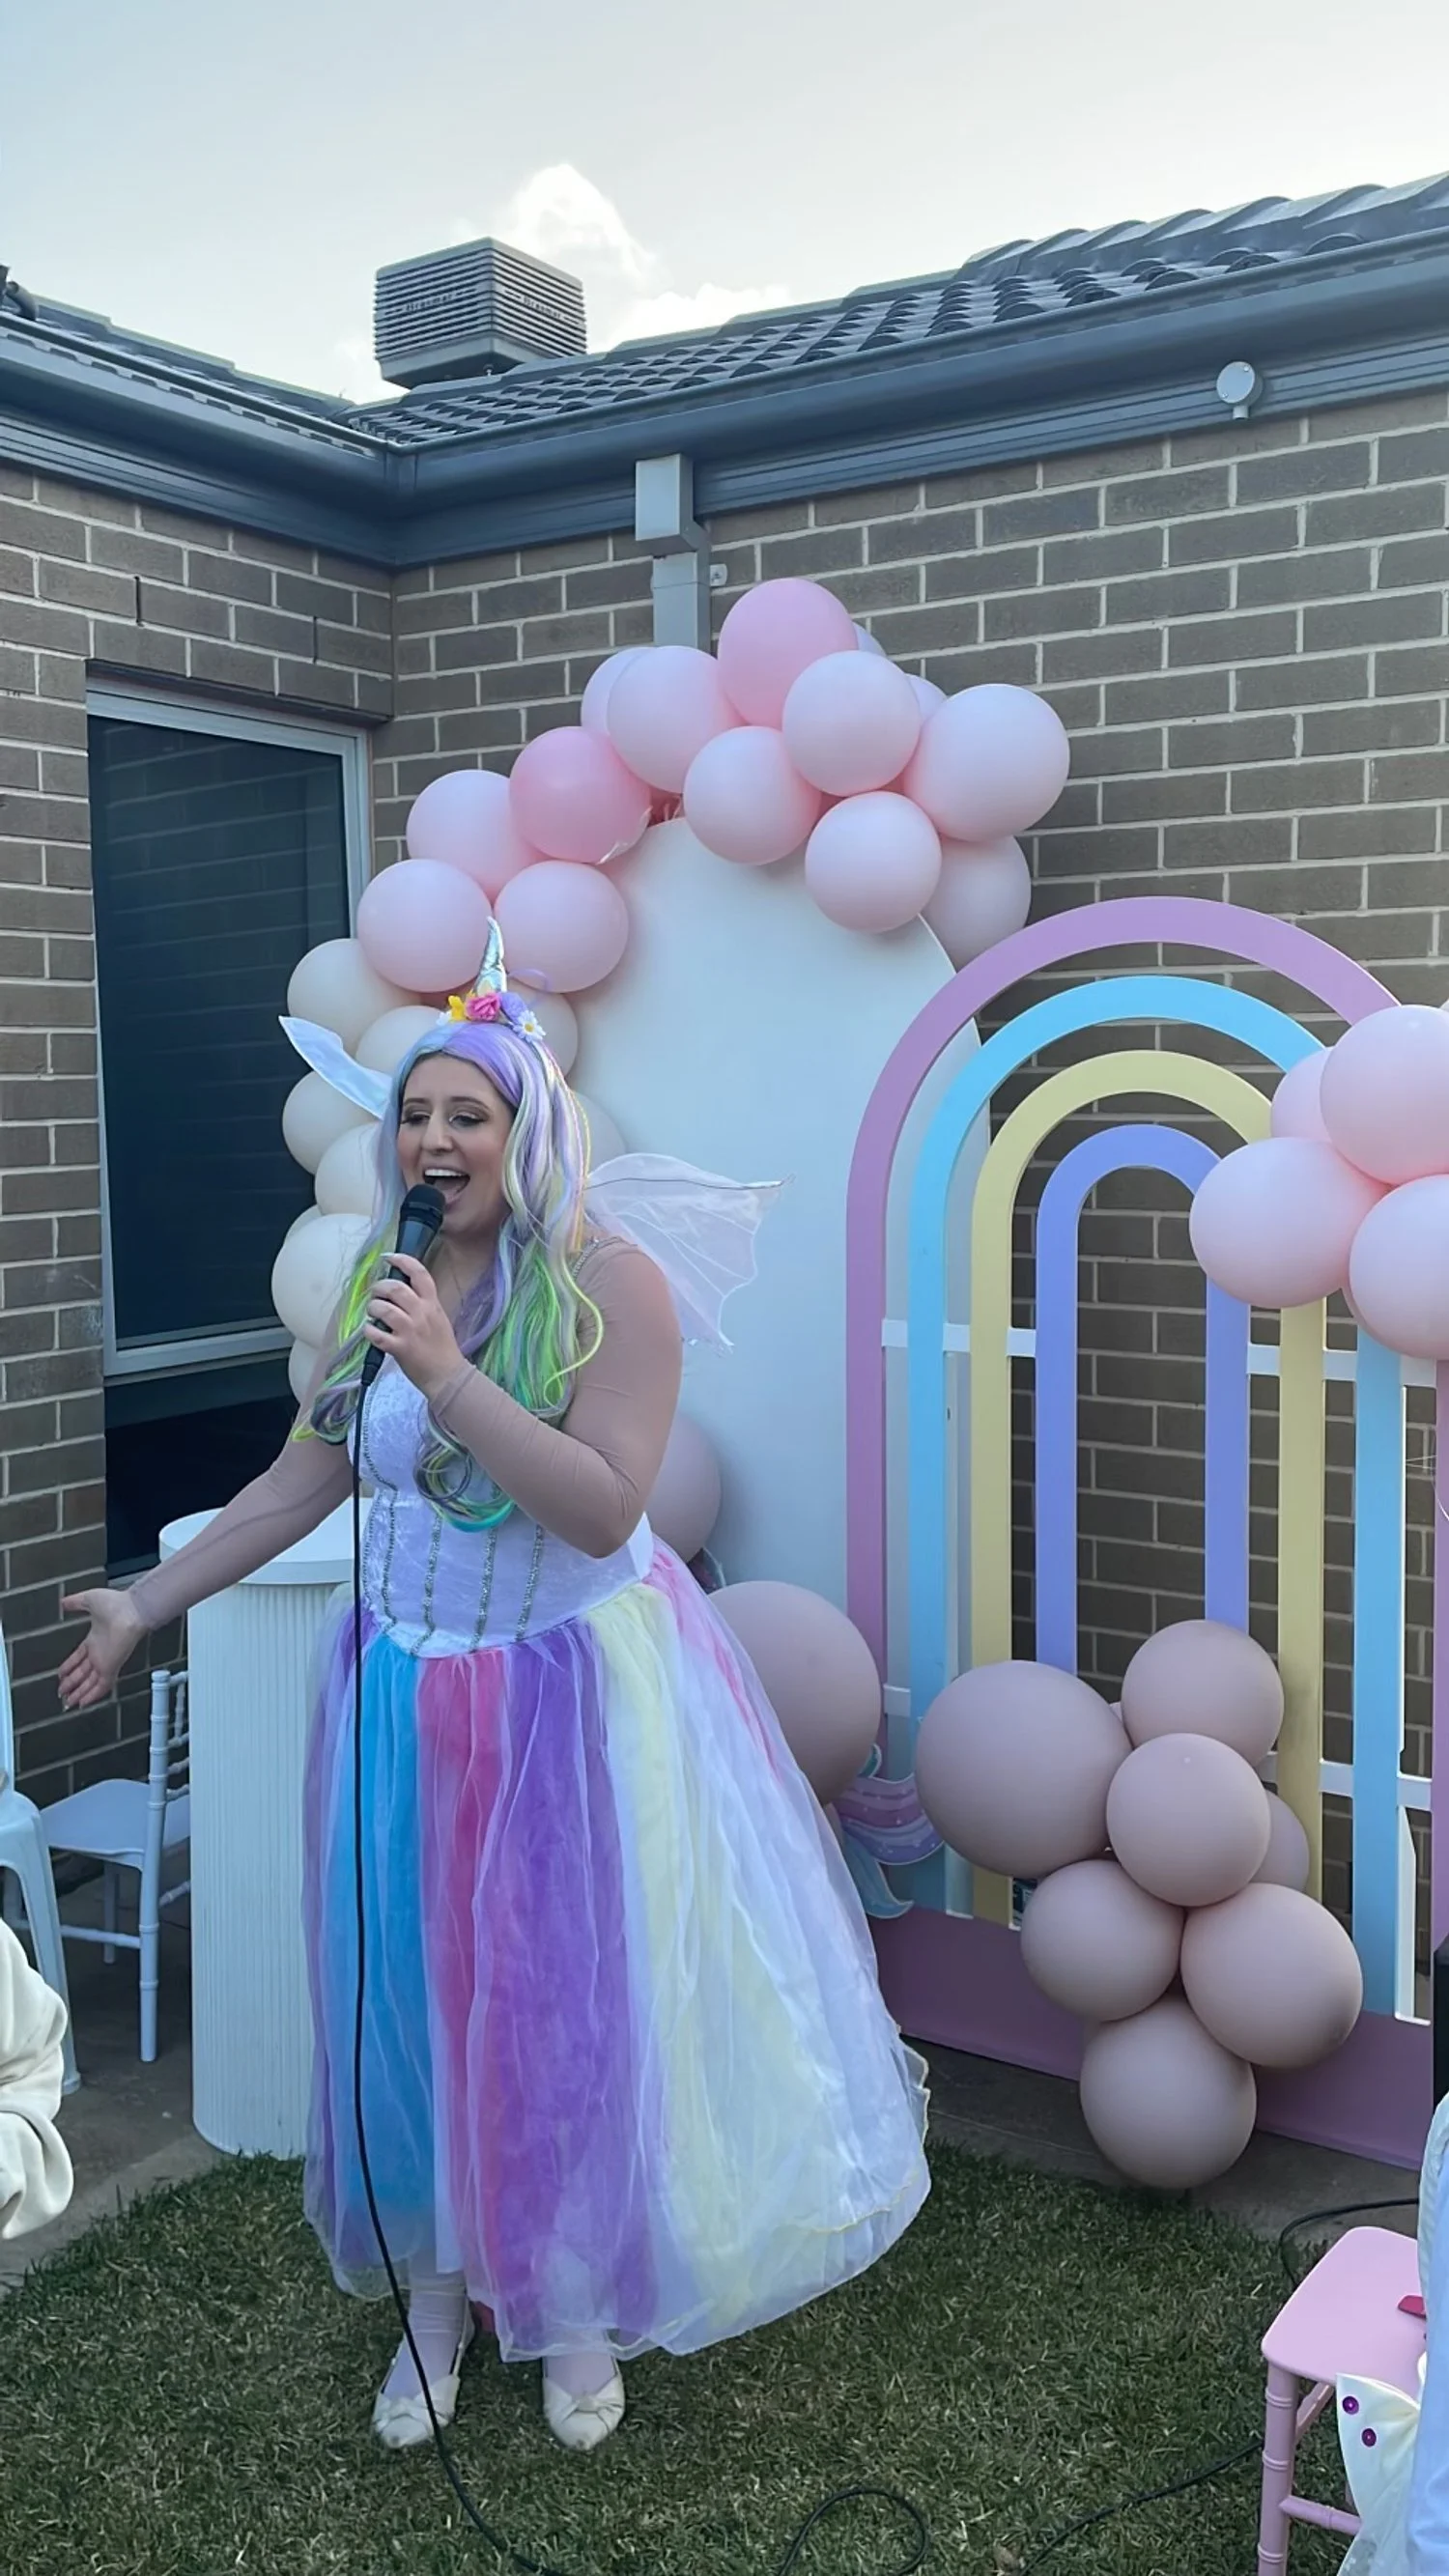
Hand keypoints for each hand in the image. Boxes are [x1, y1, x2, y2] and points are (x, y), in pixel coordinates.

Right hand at [58, 1589, 144, 1710]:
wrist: (133, 1609)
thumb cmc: (117, 1603)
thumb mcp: (89, 1600)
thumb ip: (74, 1602)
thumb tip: (63, 1602)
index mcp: (95, 1638)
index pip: (79, 1657)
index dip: (69, 1667)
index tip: (61, 1674)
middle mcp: (100, 1652)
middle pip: (83, 1673)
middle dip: (71, 1684)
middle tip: (62, 1693)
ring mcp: (106, 1661)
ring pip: (90, 1683)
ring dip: (78, 1693)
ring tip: (68, 1702)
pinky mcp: (112, 1667)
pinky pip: (102, 1685)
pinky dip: (92, 1695)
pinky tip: (83, 1703)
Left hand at [363, 1254, 464, 1402]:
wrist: (448, 1376)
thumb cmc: (442, 1348)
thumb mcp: (438, 1318)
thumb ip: (423, 1304)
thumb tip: (402, 1290)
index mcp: (432, 1304)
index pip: (419, 1273)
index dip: (402, 1261)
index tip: (388, 1258)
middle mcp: (421, 1313)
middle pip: (395, 1288)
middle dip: (379, 1287)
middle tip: (376, 1295)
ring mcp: (409, 1330)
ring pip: (383, 1308)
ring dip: (372, 1308)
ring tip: (373, 1314)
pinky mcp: (399, 1348)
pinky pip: (375, 1334)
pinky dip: (368, 1331)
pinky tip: (370, 1332)